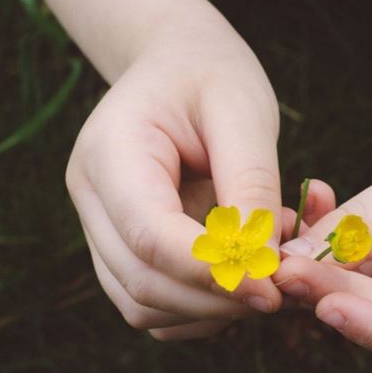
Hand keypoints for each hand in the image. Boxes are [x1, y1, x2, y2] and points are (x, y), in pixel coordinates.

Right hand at [65, 0, 284, 339]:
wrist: (178, 63)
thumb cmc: (212, 76)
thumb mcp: (243, 113)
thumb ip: (251, 186)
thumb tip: (262, 265)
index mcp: (111, 151)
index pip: (150, 236)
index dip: (211, 272)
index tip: (270, 286)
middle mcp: (90, 195)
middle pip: (141, 282)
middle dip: (216, 299)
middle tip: (281, 287)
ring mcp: (99, 225)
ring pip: (143, 304)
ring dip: (210, 308)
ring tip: (265, 271)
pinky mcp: (120, 246)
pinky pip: (153, 302)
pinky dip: (199, 306)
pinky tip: (240, 274)